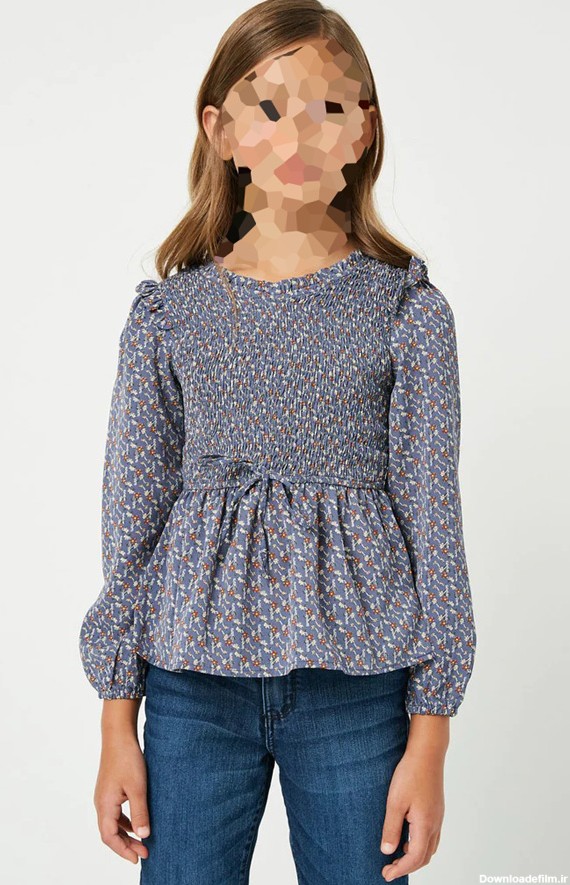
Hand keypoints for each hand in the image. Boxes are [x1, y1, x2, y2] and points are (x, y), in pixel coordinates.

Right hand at [94, 718, 149, 864]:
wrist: (118, 736)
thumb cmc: (127, 759)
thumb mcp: (137, 787)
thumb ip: (140, 812)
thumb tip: (143, 835)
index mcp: (105, 805)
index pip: (109, 837)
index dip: (123, 850)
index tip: (138, 858)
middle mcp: (101, 803)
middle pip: (109, 833)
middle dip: (126, 845)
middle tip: (144, 853)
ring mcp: (104, 796)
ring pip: (112, 823)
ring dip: (126, 834)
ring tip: (142, 842)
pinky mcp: (110, 789)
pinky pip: (115, 813)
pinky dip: (125, 822)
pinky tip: (137, 823)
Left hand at [380, 716, 447, 880]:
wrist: (427, 753)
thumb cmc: (411, 774)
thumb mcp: (395, 802)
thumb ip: (392, 828)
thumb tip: (388, 851)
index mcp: (425, 825)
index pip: (414, 858)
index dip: (400, 869)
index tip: (386, 875)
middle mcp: (435, 824)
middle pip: (424, 856)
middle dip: (408, 866)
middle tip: (389, 868)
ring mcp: (438, 816)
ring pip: (430, 847)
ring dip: (415, 856)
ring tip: (397, 855)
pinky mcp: (436, 808)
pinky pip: (431, 835)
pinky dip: (419, 843)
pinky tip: (407, 836)